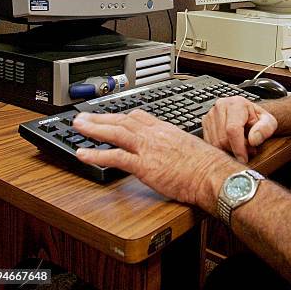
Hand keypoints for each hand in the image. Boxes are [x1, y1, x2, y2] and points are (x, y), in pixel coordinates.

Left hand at [73, 109, 240, 209]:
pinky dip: (96, 154)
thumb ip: (177, 146)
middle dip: (101, 117)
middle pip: (123, 120)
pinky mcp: (144, 165)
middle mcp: (155, 135)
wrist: (212, 174)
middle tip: (84, 117)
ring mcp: (149, 148)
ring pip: (116, 132)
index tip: (111, 116)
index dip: (122, 116)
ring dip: (94, 129)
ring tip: (78, 127)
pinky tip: (83, 154)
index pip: (140, 117)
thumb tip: (174, 151)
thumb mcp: (191, 147)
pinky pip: (115, 157)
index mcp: (167, 130)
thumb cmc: (207, 165)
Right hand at [203, 97, 277, 162]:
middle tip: (248, 151)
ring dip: (229, 150)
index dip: (238, 147)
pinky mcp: (205, 125)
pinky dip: (221, 149)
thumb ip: (265, 129)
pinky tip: (232, 145)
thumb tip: (253, 140)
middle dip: (236, 150)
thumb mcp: (269, 122)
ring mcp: (210, 116)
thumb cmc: (258, 119)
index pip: (232, 129)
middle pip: (222, 139)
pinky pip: (210, 144)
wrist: (249, 115)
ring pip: (215, 143)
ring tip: (242, 147)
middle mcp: (220, 107)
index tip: (244, 158)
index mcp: (235, 104)